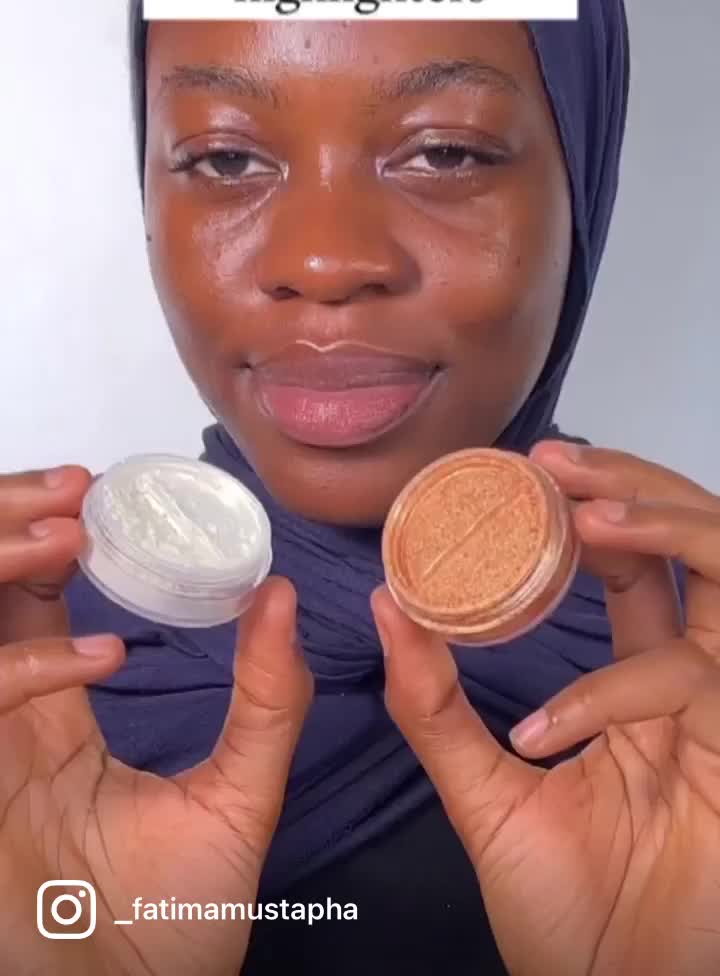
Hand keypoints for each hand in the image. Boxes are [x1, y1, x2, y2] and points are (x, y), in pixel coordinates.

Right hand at [0, 466, 311, 975]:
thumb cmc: (179, 925)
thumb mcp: (239, 796)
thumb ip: (265, 702)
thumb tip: (282, 594)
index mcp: (55, 714)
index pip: (34, 601)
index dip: (50, 539)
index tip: (97, 493)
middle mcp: (10, 722)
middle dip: (12, 528)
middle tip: (73, 491)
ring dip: (7, 567)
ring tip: (71, 534)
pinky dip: (31, 668)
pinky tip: (104, 659)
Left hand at [371, 442, 719, 975]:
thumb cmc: (568, 918)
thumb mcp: (485, 798)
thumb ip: (437, 708)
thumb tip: (387, 606)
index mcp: (641, 687)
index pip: (636, 566)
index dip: (598, 504)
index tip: (529, 469)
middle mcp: (693, 689)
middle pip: (698, 547)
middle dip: (636, 486)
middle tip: (558, 464)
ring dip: (665, 530)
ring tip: (587, 516)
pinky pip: (692, 687)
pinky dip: (616, 692)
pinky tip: (548, 728)